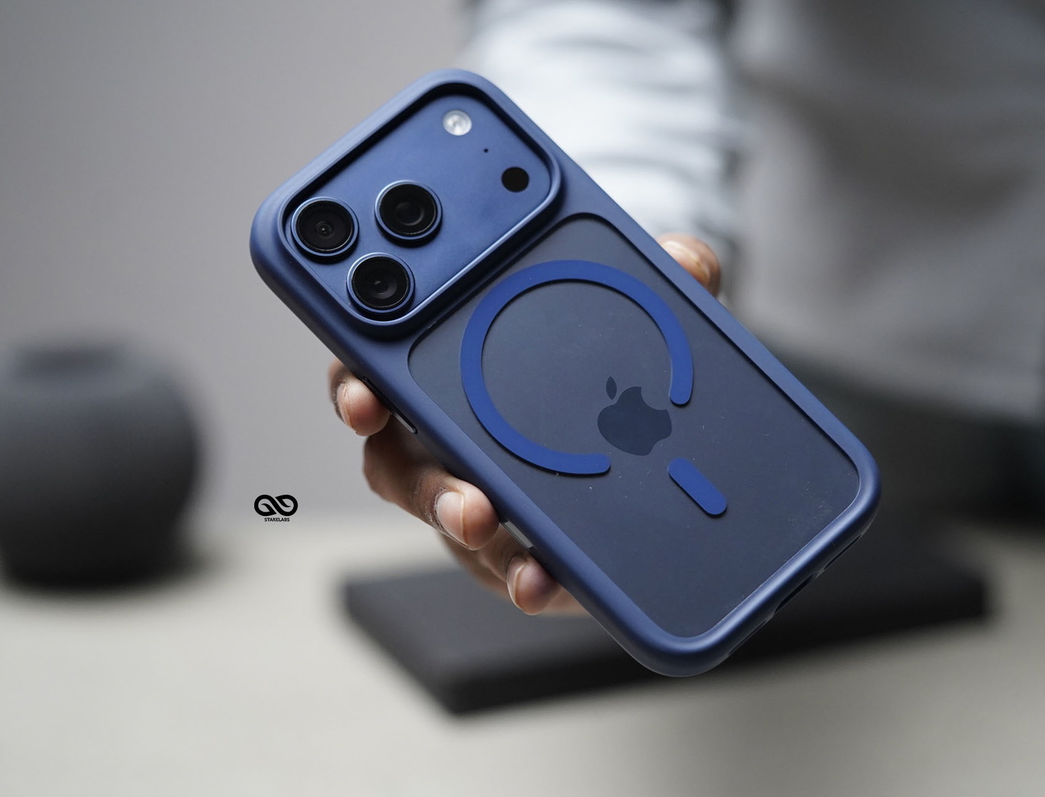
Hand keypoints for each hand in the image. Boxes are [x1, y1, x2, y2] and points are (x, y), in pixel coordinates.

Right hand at [329, 233, 720, 613]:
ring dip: (478, 540)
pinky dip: (531, 579)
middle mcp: (449, 438)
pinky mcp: (522, 549)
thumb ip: (662, 276)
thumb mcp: (644, 308)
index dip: (358, 385)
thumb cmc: (614, 359)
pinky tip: (554, 581)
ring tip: (519, 560)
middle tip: (469, 503)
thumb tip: (687, 261)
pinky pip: (512, 569)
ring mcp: (482, 497)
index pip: (383, 370)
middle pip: (405, 466)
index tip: (366, 399)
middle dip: (430, 488)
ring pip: (454, 525)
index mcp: (452, 368)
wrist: (660, 434)